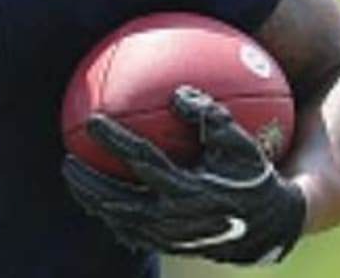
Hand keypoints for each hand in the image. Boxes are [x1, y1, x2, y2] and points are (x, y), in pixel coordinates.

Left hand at [63, 85, 305, 264]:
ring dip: (95, 202)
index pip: (143, 162)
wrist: (272, 225)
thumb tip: (177, 92)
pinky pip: (133, 233)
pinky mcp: (172, 246)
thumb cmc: (253, 173)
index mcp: (191, 189)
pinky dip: (113, 216)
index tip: (92, 120)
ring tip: (75, 179)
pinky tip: (98, 198)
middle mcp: (177, 217)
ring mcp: (172, 236)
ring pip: (122, 222)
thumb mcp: (240, 142)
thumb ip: (211, 116)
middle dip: (89, 183)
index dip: (116, 141)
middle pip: (120, 202)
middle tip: (67, 160)